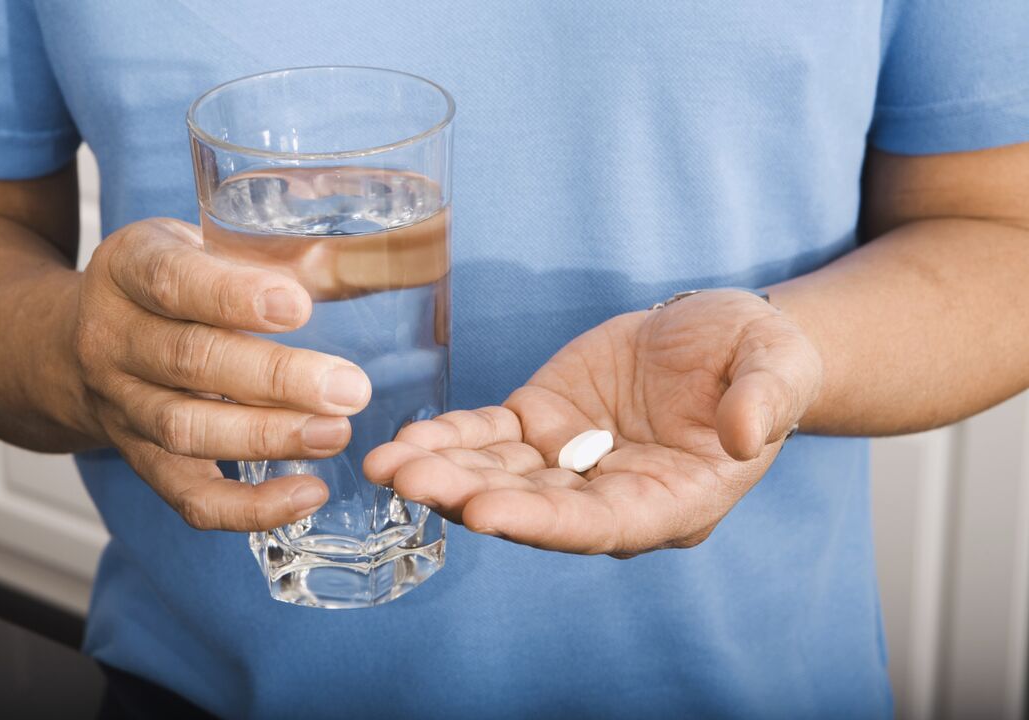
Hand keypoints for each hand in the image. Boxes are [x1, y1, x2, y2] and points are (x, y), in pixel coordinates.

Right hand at [72, 218, 370, 530]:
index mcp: (128, 269)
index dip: (234, 296)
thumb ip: (276, 254)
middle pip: (190, 361)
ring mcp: (122, 406)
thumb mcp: (202, 244)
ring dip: (268, 437)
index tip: (299, 306)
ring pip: (186, 430)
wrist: (69, 345)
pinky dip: (248, 506)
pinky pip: (188, 496)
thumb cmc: (168, 285)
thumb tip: (374, 259)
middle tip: (348, 388)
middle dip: (275, 379)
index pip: (173, 280)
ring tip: (336, 434)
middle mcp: (113, 338)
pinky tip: (308, 494)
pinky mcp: (141, 461)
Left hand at [364, 290, 821, 556]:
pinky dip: (449, 437)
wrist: (720, 332)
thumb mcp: (777, 363)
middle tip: (409, 483)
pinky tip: (407, 440)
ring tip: (385, 464)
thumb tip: (747, 436)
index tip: (484, 512)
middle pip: (534, 508)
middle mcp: (612, 493)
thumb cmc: (759, 356)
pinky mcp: (541, 423)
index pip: (602, 524)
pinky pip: (489, 437)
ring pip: (500, 475)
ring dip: (443, 472)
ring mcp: (571, 461)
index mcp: (672, 498)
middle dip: (469, 497)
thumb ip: (765, 399)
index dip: (544, 522)